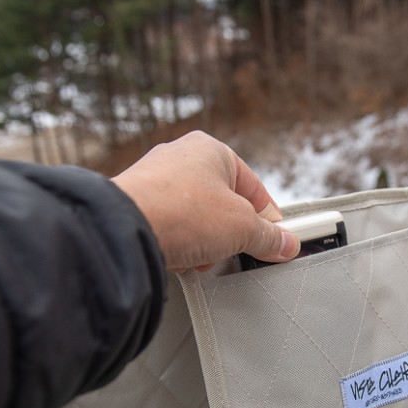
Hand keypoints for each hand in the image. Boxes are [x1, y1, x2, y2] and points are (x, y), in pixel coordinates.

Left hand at [112, 131, 299, 271]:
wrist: (123, 231)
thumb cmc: (180, 212)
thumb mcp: (242, 227)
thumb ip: (268, 237)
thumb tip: (284, 244)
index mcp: (211, 149)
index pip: (254, 188)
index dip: (268, 219)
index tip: (277, 242)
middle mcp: (180, 157)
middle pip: (223, 204)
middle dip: (230, 234)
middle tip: (234, 251)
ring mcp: (154, 181)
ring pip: (195, 219)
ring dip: (204, 243)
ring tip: (200, 256)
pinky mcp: (136, 205)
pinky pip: (170, 228)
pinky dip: (179, 244)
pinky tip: (178, 257)